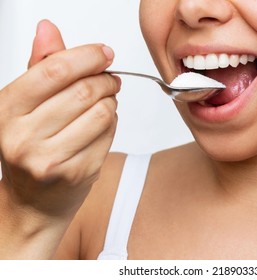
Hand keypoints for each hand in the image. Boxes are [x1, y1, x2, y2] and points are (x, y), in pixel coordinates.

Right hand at [0, 20, 120, 218]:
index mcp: (7, 110)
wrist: (33, 202)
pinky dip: (112, 124)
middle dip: (106, 79)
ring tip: (105, 102)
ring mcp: (51, 158)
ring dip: (111, 102)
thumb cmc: (31, 148)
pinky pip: (109, 135)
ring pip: (102, 113)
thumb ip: (41, 67)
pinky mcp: (77, 173)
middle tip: (110, 79)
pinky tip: (101, 126)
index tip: (104, 53)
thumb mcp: (25, 105)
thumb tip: (48, 29)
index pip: (54, 71)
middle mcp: (24, 136)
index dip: (86, 57)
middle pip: (84, 91)